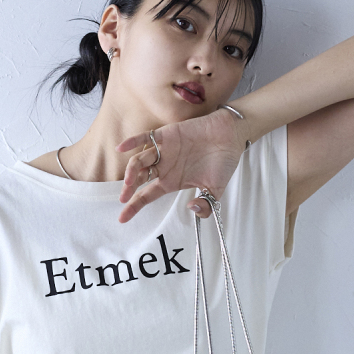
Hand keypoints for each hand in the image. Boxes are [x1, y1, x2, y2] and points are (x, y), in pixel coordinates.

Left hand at [114, 107, 248, 223]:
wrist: (232, 136)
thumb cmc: (223, 162)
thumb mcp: (216, 190)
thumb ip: (206, 205)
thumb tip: (193, 208)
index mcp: (172, 182)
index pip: (148, 196)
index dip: (134, 206)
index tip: (122, 218)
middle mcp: (164, 167)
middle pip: (139, 179)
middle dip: (129, 189)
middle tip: (123, 198)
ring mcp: (164, 151)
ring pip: (140, 160)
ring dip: (132, 170)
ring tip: (129, 180)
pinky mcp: (167, 134)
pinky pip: (146, 137)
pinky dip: (132, 141)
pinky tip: (121, 148)